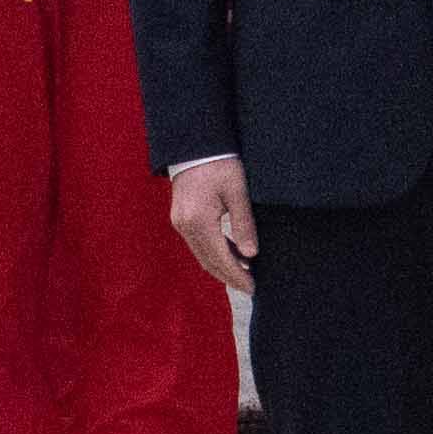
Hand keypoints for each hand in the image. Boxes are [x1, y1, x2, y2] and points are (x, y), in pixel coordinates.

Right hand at [162, 158, 258, 291]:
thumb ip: (244, 224)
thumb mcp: (238, 192)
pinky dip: (215, 252)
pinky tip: (233, 254)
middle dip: (229, 277)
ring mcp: (180, 222)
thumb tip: (251, 255)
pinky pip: (198, 243)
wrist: (196, 146)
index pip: (219, 258)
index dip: (236, 275)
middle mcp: (185, 226)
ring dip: (222, 266)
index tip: (252, 288)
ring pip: (202, 254)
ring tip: (245, 274)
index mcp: (198, 221)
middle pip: (207, 261)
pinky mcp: (181, 218)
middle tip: (250, 287)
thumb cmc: (220, 164)